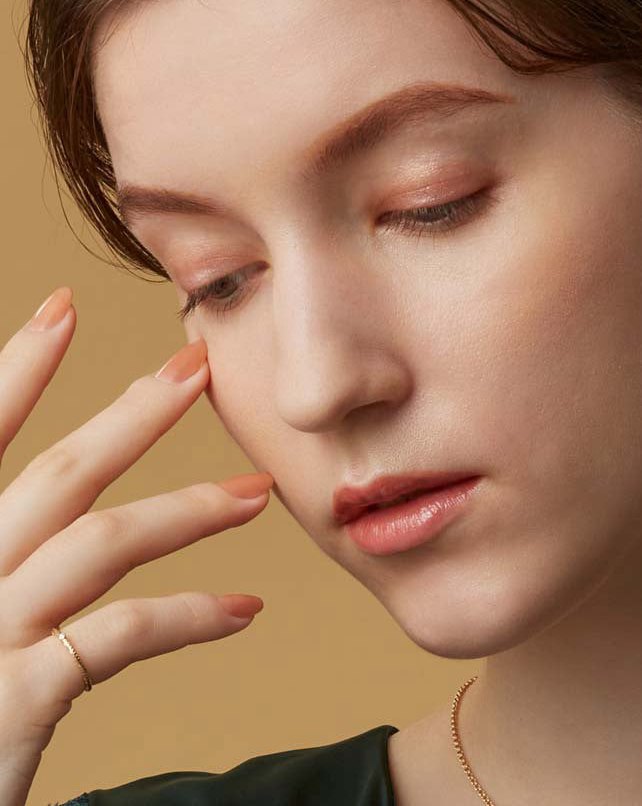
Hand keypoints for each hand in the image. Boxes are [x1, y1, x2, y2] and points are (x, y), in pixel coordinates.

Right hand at [0, 287, 271, 805]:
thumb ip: (14, 556)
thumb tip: (61, 524)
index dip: (19, 369)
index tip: (63, 306)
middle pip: (58, 477)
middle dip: (134, 414)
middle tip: (199, 365)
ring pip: (101, 545)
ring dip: (188, 511)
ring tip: (255, 494)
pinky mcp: (16, 697)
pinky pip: (122, 634)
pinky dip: (189, 615)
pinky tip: (244, 608)